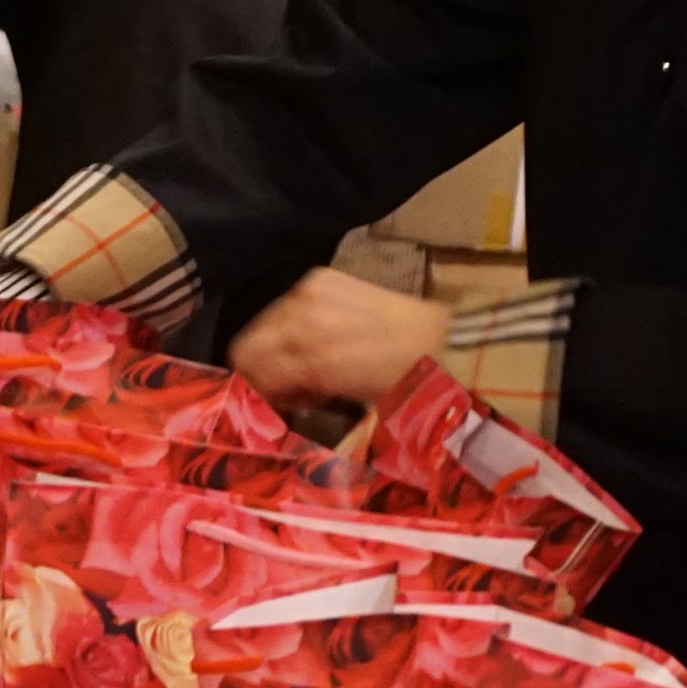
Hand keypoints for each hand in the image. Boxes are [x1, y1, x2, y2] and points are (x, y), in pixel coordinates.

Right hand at [225, 269, 452, 422]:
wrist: (440, 339)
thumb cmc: (400, 383)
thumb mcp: (350, 407)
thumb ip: (301, 402)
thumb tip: (270, 405)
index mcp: (312, 357)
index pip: (248, 373)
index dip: (253, 395)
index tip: (270, 408)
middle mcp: (303, 317)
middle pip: (246, 346)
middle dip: (260, 372)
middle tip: (288, 392)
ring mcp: (309, 292)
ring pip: (261, 326)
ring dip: (273, 350)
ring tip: (304, 368)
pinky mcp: (320, 278)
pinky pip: (283, 306)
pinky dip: (289, 328)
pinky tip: (314, 342)